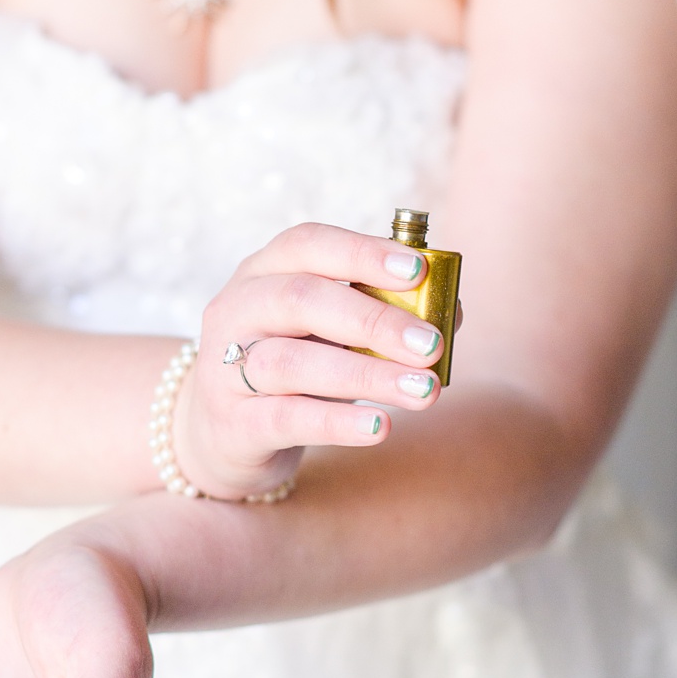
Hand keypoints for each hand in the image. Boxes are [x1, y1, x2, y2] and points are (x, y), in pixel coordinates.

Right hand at [171, 222, 454, 499]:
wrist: (227, 432)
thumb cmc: (297, 364)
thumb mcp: (333, 331)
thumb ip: (386, 314)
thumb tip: (451, 312)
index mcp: (264, 272)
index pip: (307, 244)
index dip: (363, 253)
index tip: (419, 270)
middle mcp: (237, 311)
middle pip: (300, 299)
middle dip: (374, 320)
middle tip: (432, 344)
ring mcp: (225, 368)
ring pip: (292, 363)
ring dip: (367, 375)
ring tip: (425, 390)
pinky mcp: (233, 424)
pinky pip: (286, 418)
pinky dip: (338, 423)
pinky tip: (381, 425)